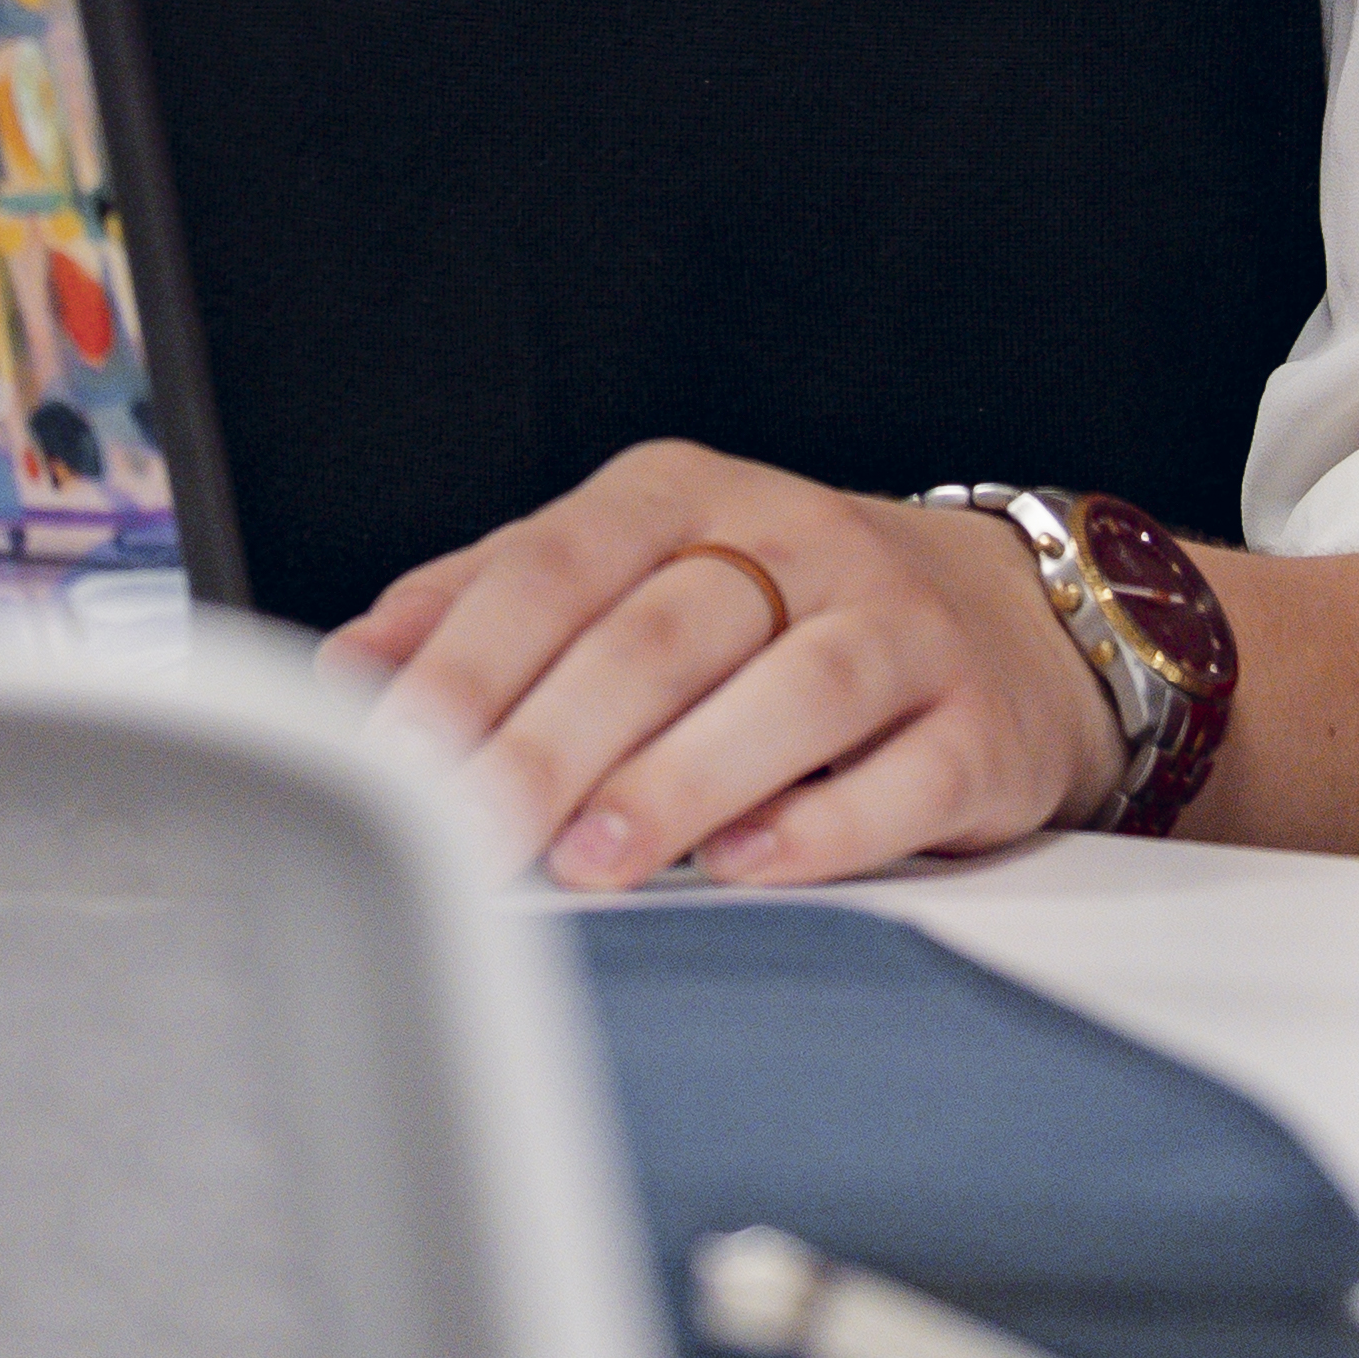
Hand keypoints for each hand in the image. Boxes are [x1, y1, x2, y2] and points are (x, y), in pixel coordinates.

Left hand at [324, 444, 1138, 888]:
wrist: (1006, 618)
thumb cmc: (771, 608)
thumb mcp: (624, 573)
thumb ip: (483, 608)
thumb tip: (352, 670)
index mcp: (680, 493)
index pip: (555, 566)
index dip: (469, 662)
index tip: (398, 751)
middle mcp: (793, 540)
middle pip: (661, 632)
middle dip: (552, 739)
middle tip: (478, 828)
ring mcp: (896, 625)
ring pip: (789, 690)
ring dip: (679, 778)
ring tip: (593, 857)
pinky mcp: (975, 723)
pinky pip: (904, 772)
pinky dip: (823, 823)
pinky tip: (746, 864)